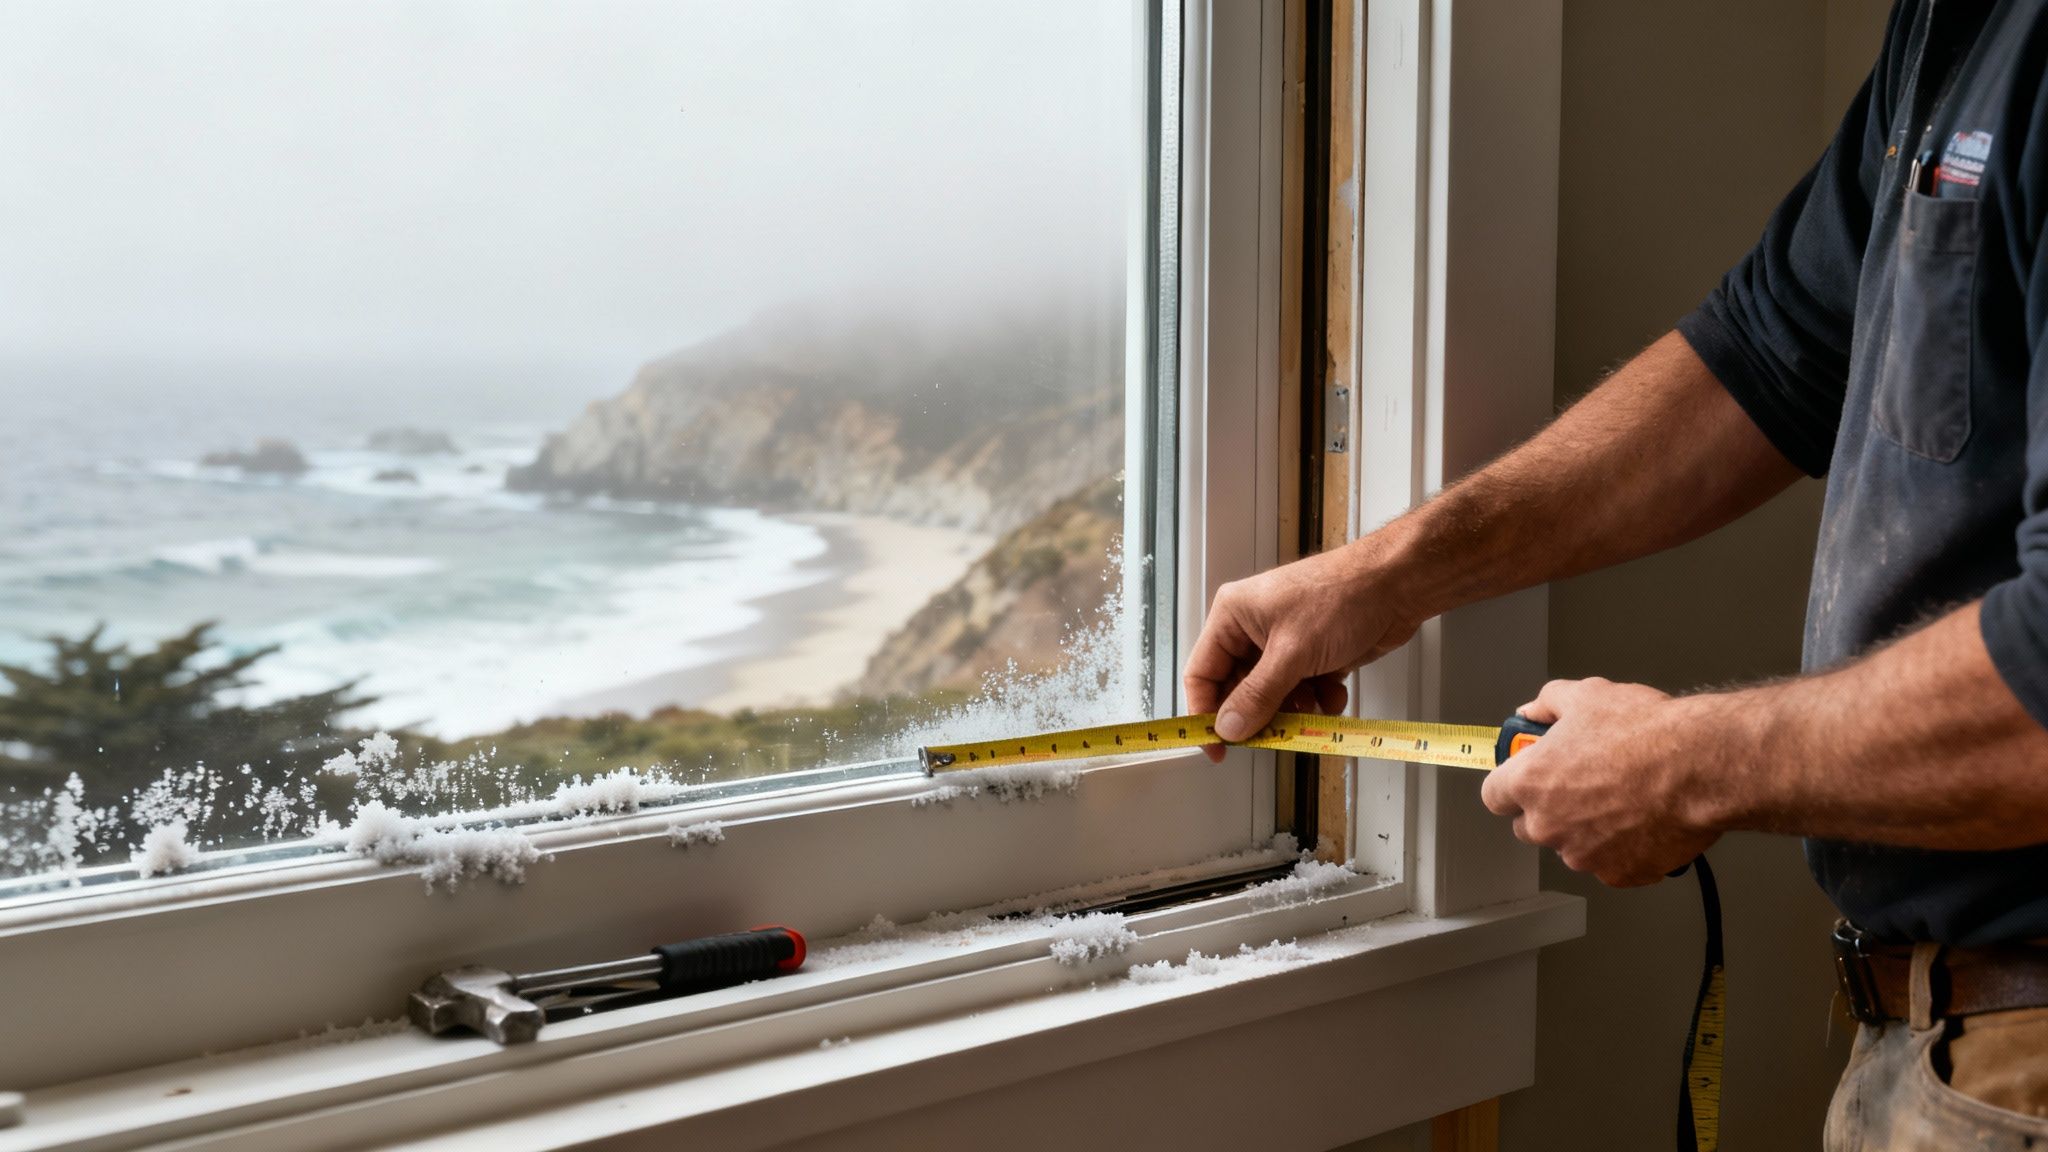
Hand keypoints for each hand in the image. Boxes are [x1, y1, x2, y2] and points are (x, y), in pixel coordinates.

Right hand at [1182, 542, 1422, 758]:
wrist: (1397, 586)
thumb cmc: (1343, 595)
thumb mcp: (1292, 653)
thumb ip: (1258, 696)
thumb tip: (1230, 727)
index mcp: (1233, 616)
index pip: (1202, 673)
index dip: (1205, 713)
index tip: (1217, 745)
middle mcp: (1253, 629)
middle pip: (1238, 689)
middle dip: (1258, 713)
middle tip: (1271, 736)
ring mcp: (1283, 643)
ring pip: (1272, 695)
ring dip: (1292, 709)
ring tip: (1311, 709)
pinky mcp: (1311, 654)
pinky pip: (1301, 691)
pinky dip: (1317, 700)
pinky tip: (1333, 694)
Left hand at [1480, 677, 1723, 886]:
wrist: (1699, 767)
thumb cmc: (1644, 732)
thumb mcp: (1587, 696)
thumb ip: (1547, 704)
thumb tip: (1532, 711)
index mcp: (1530, 783)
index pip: (1494, 796)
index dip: (1511, 785)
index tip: (1528, 776)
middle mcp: (1548, 826)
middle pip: (1529, 827)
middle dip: (1547, 809)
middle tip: (1582, 785)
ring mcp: (1583, 855)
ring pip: (1572, 847)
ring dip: (1587, 830)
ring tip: (1624, 799)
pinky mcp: (1619, 875)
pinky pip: (1611, 865)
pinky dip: (1624, 849)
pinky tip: (1644, 821)